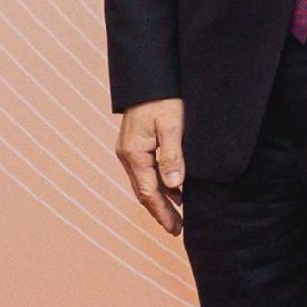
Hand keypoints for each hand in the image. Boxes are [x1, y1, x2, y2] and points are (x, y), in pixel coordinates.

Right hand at [114, 99, 186, 235]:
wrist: (149, 77)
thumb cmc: (163, 98)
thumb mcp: (172, 126)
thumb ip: (172, 155)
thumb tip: (174, 186)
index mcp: (134, 154)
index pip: (148, 193)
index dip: (162, 212)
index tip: (175, 229)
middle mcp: (128, 155)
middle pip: (144, 192)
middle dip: (160, 211)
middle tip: (177, 229)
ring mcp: (130, 149)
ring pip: (145, 182)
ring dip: (161, 199)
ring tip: (179, 214)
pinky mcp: (136, 143)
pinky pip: (147, 170)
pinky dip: (160, 183)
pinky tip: (176, 188)